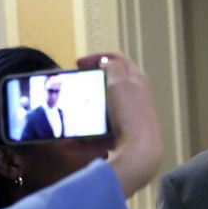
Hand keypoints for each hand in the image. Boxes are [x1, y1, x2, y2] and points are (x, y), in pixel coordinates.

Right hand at [76, 52, 160, 197]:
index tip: (77, 63)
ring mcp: (131, 119)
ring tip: (68, 115)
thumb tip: (107, 63)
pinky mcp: (124, 139)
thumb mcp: (119, 82)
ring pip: (103, 112)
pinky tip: (70, 143)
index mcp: (137, 80)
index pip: (118, 59)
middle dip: (91, 85)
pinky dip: (86, 139)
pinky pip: (101, 136)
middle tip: (75, 85)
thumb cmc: (129, 113)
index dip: (97, 57)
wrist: (139, 152)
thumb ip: (112, 67)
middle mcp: (137, 99)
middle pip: (111, 86)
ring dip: (85, 113)